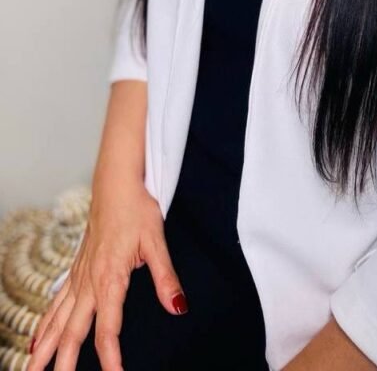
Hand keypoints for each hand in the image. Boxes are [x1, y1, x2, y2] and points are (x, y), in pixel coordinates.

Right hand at [28, 179, 187, 370]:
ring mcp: (79, 276)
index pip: (107, 329)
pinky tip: (38, 339)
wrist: (115, 183)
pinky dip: (46, 323)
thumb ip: (166, 277)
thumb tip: (178, 307)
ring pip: (58, 320)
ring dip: (45, 347)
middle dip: (64, 362)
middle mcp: (89, 282)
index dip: (110, 358)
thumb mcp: (156, 241)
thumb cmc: (137, 209)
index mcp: (110, 278)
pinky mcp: (76, 269)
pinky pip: (56, 302)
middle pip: (74, 331)